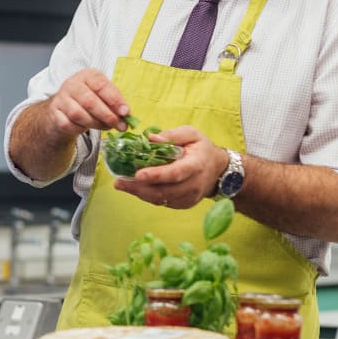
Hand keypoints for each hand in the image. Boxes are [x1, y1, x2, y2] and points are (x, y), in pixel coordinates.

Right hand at [43, 69, 130, 136]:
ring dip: (96, 124)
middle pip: (89, 101)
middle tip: (120, 125)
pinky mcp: (54, 113)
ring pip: (78, 115)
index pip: (101, 85)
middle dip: (107, 115)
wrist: (65, 108)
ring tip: (106, 127)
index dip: (115, 99)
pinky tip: (87, 128)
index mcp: (87, 75)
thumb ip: (115, 102)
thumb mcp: (103, 95)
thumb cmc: (89, 98)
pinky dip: (80, 129)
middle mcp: (72, 84)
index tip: (126, 112)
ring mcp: (61, 99)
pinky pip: (68, 125)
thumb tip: (125, 114)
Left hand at [113, 126, 228, 208]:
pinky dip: (147, 196)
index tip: (138, 174)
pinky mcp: (183, 204)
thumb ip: (172, 135)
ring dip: (139, 193)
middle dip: (139, 187)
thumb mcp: (191, 134)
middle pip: (164, 190)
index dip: (156, 175)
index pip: (175, 173)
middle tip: (119, 182)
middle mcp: (193, 184)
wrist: (218, 171)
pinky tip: (135, 188)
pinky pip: (162, 202)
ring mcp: (188, 197)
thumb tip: (151, 139)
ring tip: (121, 185)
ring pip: (160, 199)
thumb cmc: (202, 149)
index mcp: (196, 165)